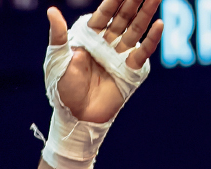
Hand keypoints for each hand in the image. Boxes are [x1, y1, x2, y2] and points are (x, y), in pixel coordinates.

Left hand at [50, 0, 162, 123]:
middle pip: (124, 16)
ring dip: (146, 13)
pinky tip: (158, 24)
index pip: (106, 12)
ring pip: (135, 29)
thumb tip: (51, 11)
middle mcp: (106, 42)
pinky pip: (142, 52)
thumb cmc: (62, 88)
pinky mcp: (129, 70)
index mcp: (90, 36)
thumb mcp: (57, 59)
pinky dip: (151, 39)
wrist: (75, 116)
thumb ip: (58, 34)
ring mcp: (119, 55)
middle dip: (134, 0)